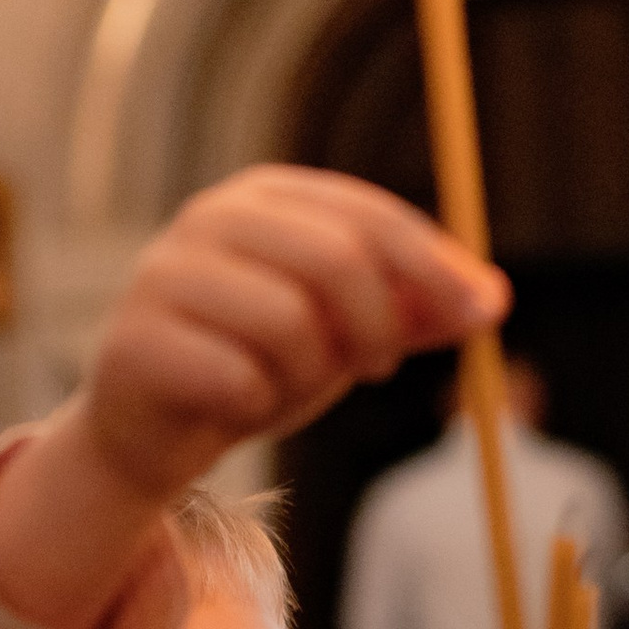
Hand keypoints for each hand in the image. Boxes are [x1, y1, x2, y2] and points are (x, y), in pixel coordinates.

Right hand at [0, 168, 506, 628]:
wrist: (157, 432)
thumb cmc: (258, 366)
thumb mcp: (346, 334)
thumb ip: (413, 313)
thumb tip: (493, 300)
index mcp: (265, 197)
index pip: (366, 213)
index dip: (432, 265)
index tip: (480, 314)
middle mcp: (210, 218)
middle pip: (334, 258)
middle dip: (377, 326)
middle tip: (377, 369)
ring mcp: (165, 275)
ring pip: (288, 322)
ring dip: (309, 376)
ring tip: (287, 387)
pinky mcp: (136, 340)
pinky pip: (237, 378)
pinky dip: (257, 405)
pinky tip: (236, 406)